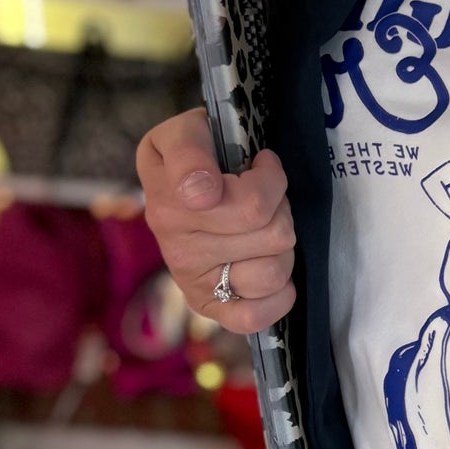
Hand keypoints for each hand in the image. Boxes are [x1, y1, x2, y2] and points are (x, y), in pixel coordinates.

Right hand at [135, 107, 296, 334]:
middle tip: (265, 196)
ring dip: (282, 247)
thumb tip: (201, 193)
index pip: (249, 204)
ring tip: (264, 229)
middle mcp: (174, 242)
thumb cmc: (196, 154)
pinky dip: (276, 297)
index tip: (258, 164)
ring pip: (272, 271)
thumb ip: (189, 150)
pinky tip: (269, 270)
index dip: (268, 180)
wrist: (183, 183)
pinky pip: (252, 317)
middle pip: (271, 233)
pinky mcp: (207, 307)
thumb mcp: (186, 130)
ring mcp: (190, 279)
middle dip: (280, 208)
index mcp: (167, 196)